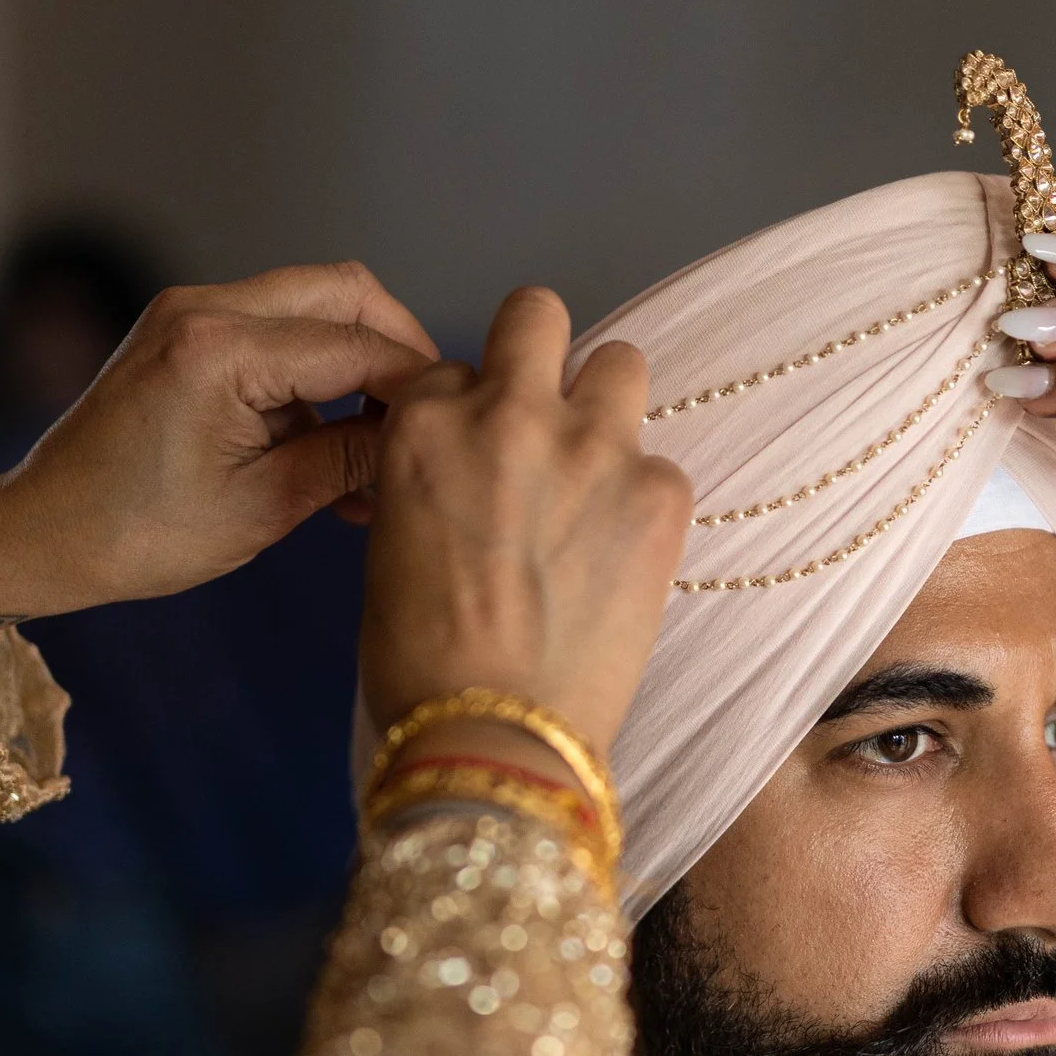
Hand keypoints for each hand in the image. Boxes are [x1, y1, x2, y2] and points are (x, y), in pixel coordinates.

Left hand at [0, 261, 437, 632]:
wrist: (42, 533)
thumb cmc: (138, 535)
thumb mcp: (262, 508)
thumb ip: (349, 460)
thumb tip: (418, 438)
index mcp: (221, 350)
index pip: (358, 345)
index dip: (419, 386)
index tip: (460, 427)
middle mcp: (204, 307)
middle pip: (346, 292)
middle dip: (399, 351)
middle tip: (428, 421)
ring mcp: (190, 310)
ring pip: (315, 304)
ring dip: (358, 362)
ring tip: (377, 449)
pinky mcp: (184, 329)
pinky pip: (276, 329)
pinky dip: (316, 373)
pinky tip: (331, 445)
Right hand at [359, 286, 691, 765]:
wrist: (495, 740)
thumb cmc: (420, 664)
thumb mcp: (393, 545)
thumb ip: (436, 478)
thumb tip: (478, 474)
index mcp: (425, 428)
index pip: (453, 371)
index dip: (470, 415)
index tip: (480, 462)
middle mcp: (509, 415)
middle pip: (538, 315)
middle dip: (540, 358)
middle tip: (546, 422)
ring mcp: (592, 448)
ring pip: (620, 363)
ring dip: (606, 408)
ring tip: (597, 481)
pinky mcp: (661, 495)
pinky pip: (663, 466)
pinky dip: (646, 503)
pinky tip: (623, 561)